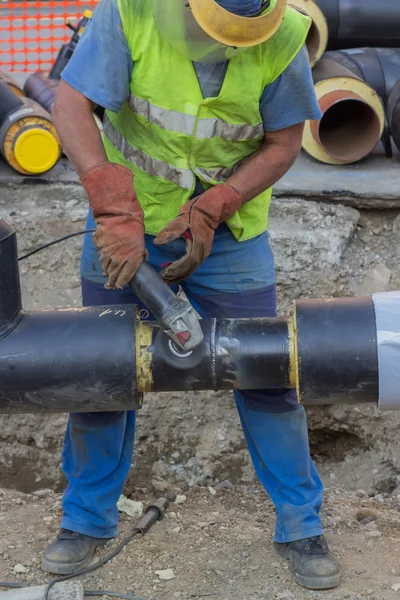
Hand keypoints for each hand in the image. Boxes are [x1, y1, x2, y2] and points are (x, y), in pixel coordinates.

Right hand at [81, 163, 145, 288]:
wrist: (118, 213)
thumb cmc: (133, 225)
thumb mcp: (141, 240)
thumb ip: (139, 253)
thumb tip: (140, 259)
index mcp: (133, 258)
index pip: (126, 276)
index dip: (122, 282)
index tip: (120, 285)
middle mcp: (120, 258)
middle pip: (114, 275)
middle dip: (112, 282)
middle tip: (111, 286)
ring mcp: (108, 253)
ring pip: (106, 267)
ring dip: (107, 271)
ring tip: (108, 275)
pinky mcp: (100, 247)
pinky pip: (101, 256)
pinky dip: (103, 260)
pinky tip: (104, 262)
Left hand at [153, 183, 242, 283]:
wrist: (209, 209)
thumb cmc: (194, 213)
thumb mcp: (180, 220)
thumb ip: (169, 232)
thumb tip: (157, 242)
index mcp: (196, 245)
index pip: (185, 263)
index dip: (175, 269)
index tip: (164, 273)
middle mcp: (202, 252)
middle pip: (188, 270)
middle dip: (176, 276)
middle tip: (163, 281)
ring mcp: (203, 253)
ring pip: (191, 269)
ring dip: (180, 276)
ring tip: (168, 280)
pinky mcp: (202, 252)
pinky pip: (193, 265)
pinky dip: (185, 271)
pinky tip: (177, 273)